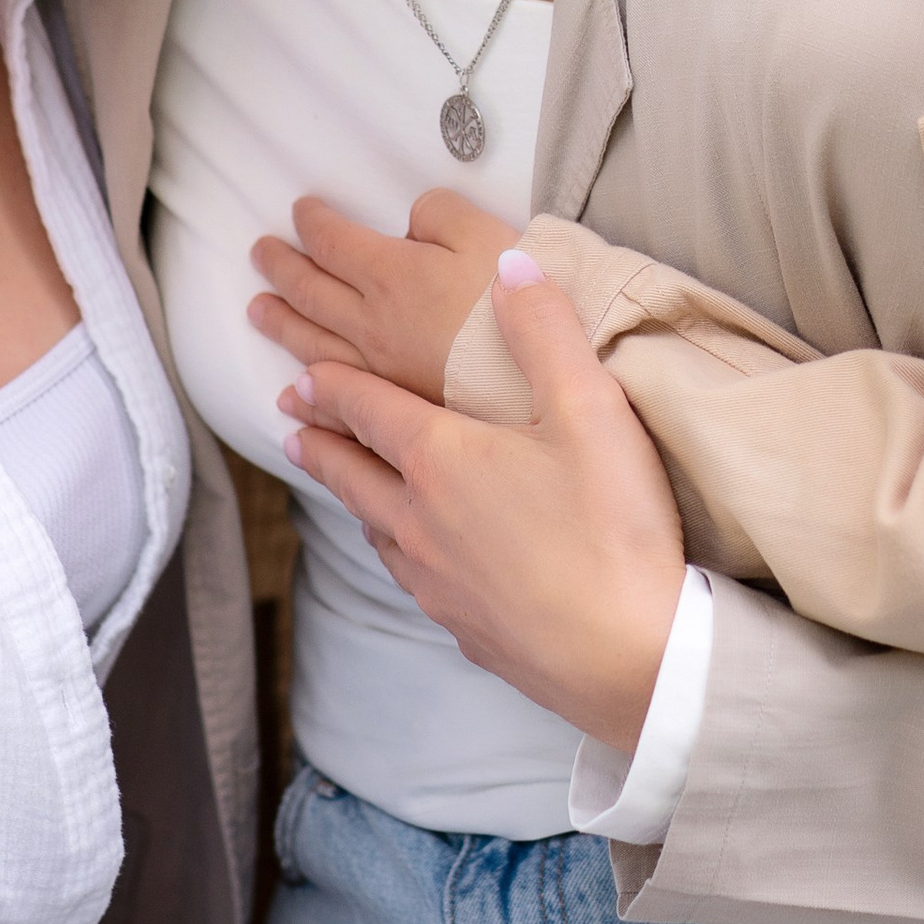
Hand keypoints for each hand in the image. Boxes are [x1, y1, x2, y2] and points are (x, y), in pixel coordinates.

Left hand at [251, 191, 515, 407]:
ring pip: (313, 345)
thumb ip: (441, 213)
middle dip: (282, 267)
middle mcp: (373, 326)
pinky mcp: (398, 416)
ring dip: (282, 325)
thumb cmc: (519, 309)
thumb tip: (414, 218)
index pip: (334, 243)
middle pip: (311, 292)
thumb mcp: (489, 233)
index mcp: (392, 276)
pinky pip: (333, 404)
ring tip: (259, 312)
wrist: (540, 391)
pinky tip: (292, 398)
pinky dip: (306, 395)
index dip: (313, 222)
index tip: (301, 211)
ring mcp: (382, 376)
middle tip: (261, 253)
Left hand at [281, 256, 684, 750]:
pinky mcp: (462, 625)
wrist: (633, 657)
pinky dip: (392, 550)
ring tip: (339, 481)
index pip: (371, 409)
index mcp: (443, 459)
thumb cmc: (615, 530)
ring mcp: (437, 580)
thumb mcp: (591, 410)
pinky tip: (407, 558)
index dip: (334, 386)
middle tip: (290, 423)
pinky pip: (408, 577)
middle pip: (353, 471)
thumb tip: (510, 266)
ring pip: (374, 527)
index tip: (302, 374)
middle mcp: (421, 520)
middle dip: (320, 440)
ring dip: (349, 496)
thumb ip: (546, 330)